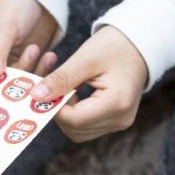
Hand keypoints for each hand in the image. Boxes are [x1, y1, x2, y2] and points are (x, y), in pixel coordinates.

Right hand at [0, 0, 59, 80]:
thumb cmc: (12, 4)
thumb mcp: (2, 27)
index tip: (1, 95)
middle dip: (12, 85)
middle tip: (28, 81)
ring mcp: (9, 63)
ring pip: (17, 82)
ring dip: (30, 72)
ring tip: (38, 51)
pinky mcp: (27, 63)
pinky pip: (33, 75)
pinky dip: (42, 69)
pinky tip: (50, 56)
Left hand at [30, 25, 147, 141]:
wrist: (139, 43)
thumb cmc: (114, 45)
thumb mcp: (85, 58)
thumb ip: (60, 79)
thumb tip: (36, 96)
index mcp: (116, 103)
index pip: (74, 119)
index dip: (54, 107)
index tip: (43, 89)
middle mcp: (121, 119)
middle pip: (75, 129)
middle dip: (58, 112)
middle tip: (51, 89)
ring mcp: (120, 122)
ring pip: (79, 131)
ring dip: (65, 114)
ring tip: (65, 89)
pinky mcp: (117, 120)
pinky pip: (87, 126)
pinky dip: (75, 114)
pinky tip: (74, 94)